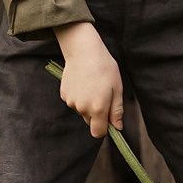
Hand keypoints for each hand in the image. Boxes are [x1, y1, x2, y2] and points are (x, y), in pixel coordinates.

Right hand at [53, 22, 123, 137]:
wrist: (83, 50)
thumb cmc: (104, 67)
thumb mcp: (117, 87)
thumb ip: (117, 110)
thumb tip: (118, 127)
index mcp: (98, 108)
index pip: (98, 132)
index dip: (105, 128)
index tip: (109, 119)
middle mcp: (83, 108)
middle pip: (91, 121)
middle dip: (97, 114)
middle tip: (103, 94)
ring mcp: (71, 102)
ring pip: (82, 111)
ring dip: (87, 104)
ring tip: (92, 84)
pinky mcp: (64, 95)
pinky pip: (74, 101)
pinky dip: (79, 96)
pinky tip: (83, 81)